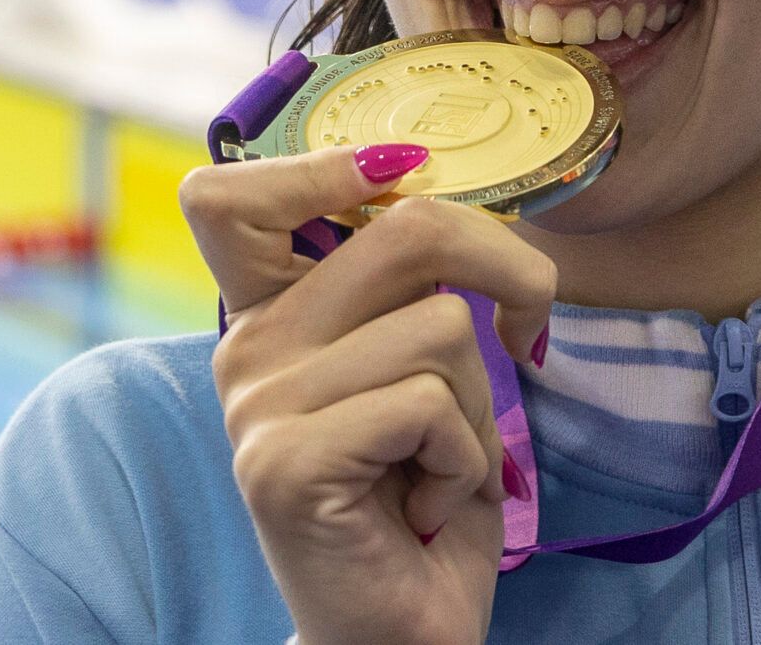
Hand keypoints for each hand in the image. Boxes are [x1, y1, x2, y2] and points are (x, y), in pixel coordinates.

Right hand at [181, 147, 555, 644]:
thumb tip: (432, 179)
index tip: (403, 172)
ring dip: (479, 406)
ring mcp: (258, 404)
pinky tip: (423, 506)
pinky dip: (463, 459)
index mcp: (270, 314)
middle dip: (508, 269)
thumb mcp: (418, 368)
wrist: (400, 633)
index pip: (235, 195)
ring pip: (441, 325)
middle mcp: (248, 347)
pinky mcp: (285, 462)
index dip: (321, 163)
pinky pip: (428, 404)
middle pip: (405, 228)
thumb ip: (406, 283)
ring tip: (438, 465)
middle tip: (526, 327)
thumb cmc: (423, 496)